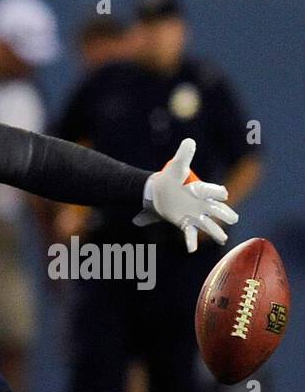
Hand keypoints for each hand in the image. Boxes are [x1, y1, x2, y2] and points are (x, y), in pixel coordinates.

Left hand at [135, 138, 238, 252]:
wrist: (158, 192)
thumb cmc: (170, 178)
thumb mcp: (176, 166)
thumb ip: (184, 155)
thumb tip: (189, 141)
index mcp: (200, 190)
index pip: (212, 191)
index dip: (218, 192)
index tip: (224, 194)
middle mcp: (201, 204)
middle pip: (216, 210)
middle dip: (224, 214)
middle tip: (234, 219)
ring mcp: (194, 214)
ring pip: (208, 224)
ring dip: (215, 232)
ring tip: (223, 239)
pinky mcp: (184, 223)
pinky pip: (190, 233)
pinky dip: (190, 242)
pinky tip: (191, 250)